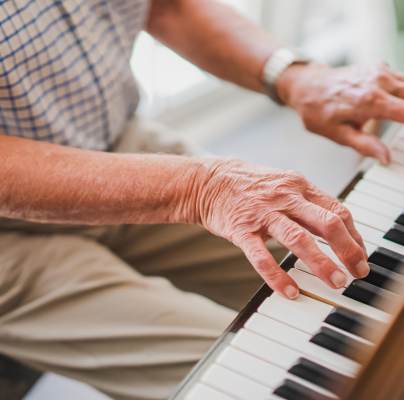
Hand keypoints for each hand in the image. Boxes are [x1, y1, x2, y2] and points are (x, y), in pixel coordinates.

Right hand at [196, 159, 368, 298]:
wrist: (209, 181)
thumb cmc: (249, 186)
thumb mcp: (282, 184)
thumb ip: (307, 202)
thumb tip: (336, 226)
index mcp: (298, 185)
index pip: (338, 210)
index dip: (355, 236)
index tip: (360, 256)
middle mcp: (284, 197)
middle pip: (327, 223)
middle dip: (349, 250)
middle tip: (358, 273)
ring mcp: (263, 214)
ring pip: (299, 239)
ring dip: (322, 263)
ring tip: (336, 282)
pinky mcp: (241, 230)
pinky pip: (261, 256)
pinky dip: (277, 276)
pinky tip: (290, 292)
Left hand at [277, 63, 403, 163]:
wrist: (307, 86)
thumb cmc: (319, 111)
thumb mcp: (337, 133)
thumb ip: (363, 144)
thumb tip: (385, 158)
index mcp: (370, 101)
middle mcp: (378, 82)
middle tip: (399, 132)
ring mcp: (380, 71)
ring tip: (393, 121)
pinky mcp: (379, 67)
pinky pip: (401, 80)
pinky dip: (402, 94)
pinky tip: (394, 105)